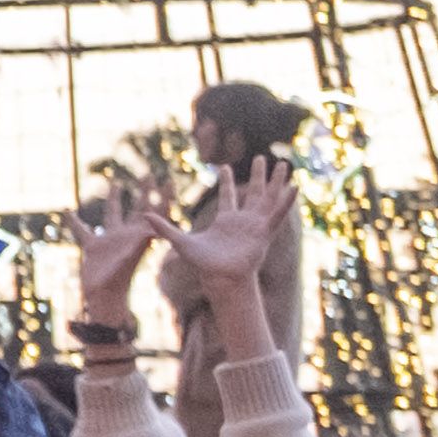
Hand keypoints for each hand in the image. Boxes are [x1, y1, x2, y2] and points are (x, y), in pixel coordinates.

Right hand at [70, 185, 153, 328]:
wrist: (103, 298)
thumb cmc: (117, 282)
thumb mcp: (129, 261)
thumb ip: (137, 245)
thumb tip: (152, 230)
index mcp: (138, 237)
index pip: (155, 212)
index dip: (163, 196)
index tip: (168, 179)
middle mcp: (126, 235)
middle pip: (138, 207)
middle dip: (145, 191)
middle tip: (150, 173)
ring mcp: (110, 240)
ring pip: (112, 213)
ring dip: (114, 198)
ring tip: (116, 182)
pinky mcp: (93, 246)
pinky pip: (83, 230)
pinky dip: (74, 220)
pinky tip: (66, 210)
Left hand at [167, 156, 289, 339]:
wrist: (220, 278)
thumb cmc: (203, 264)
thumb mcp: (180, 241)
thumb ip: (164, 228)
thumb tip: (144, 216)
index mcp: (225, 221)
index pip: (228, 196)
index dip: (227, 181)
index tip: (225, 166)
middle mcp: (243, 220)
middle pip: (253, 193)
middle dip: (258, 176)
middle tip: (261, 158)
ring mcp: (256, 225)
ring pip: (268, 198)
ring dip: (276, 181)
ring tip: (284, 163)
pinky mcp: (264, 232)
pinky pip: (277, 214)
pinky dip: (286, 201)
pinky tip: (294, 187)